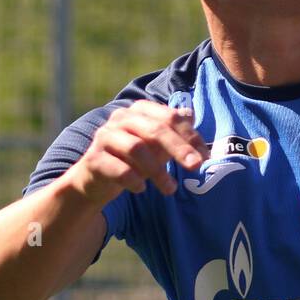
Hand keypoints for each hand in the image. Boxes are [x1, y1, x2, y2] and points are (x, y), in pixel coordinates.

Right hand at [71, 101, 210, 202]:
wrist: (95, 181)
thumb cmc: (131, 159)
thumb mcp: (156, 146)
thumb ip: (173, 131)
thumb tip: (191, 115)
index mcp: (139, 111)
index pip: (170, 117)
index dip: (190, 136)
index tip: (205, 156)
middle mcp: (120, 118)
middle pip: (155, 129)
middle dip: (179, 148)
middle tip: (196, 166)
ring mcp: (105, 136)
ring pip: (136, 148)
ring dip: (158, 171)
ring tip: (170, 189)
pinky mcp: (94, 158)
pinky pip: (118, 168)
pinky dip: (133, 179)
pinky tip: (141, 189)